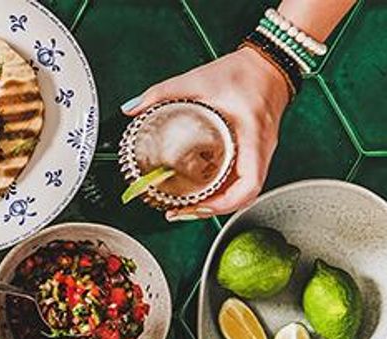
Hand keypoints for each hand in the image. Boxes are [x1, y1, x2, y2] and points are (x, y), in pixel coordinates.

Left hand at [123, 47, 290, 221]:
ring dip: (217, 203)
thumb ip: (162, 92)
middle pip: (245, 195)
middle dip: (213, 209)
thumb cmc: (244, 73)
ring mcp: (260, 152)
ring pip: (243, 191)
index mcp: (253, 136)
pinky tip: (201, 192)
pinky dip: (222, 191)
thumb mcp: (198, 80)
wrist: (268, 64)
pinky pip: (241, 179)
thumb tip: (132, 108)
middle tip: (181, 212)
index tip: (195, 206)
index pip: (248, 184)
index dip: (222, 204)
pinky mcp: (255, 152)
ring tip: (186, 208)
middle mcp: (261, 149)